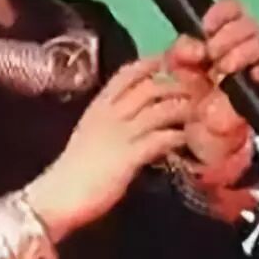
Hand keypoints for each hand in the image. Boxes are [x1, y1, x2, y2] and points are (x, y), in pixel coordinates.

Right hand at [26, 56, 190, 242]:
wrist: (57, 196)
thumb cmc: (75, 169)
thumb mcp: (91, 133)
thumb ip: (112, 121)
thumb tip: (137, 114)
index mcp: (99, 106)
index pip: (127, 74)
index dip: (152, 64)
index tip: (171, 61)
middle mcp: (110, 113)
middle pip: (151, 87)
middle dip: (178, 85)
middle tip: (198, 90)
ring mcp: (120, 134)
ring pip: (161, 109)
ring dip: (185, 109)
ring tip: (201, 113)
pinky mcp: (129, 156)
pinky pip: (162, 138)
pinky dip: (179, 136)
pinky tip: (189, 140)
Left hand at [166, 0, 258, 212]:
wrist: (198, 136)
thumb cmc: (189, 96)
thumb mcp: (176, 70)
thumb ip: (182, 52)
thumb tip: (196, 48)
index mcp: (222, 36)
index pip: (233, 9)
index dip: (222, 13)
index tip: (206, 28)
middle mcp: (245, 47)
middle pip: (250, 25)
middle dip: (228, 36)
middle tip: (212, 55)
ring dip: (242, 52)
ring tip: (224, 69)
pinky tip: (252, 75)